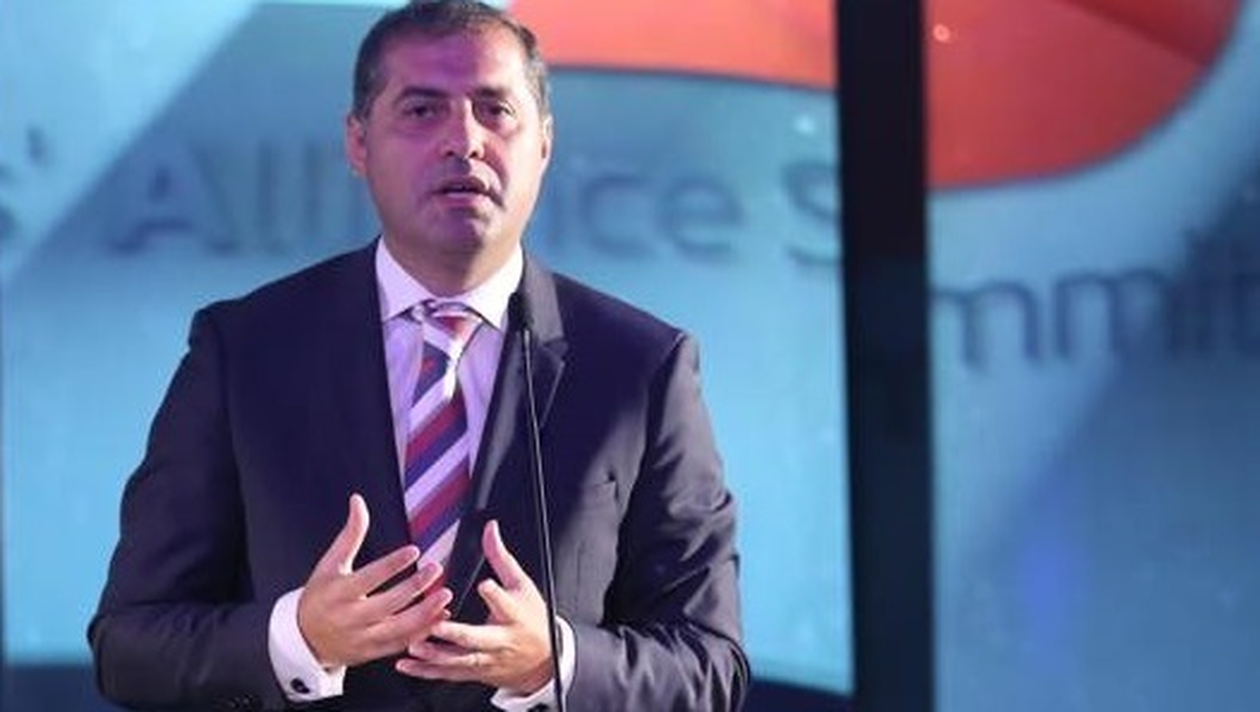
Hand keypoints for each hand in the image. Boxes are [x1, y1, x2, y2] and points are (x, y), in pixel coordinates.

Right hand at [297, 493, 452, 667]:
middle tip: (435, 569)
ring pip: (397, 628)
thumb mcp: (329, 564)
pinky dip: (421, 632)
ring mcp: (361, 638)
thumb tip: (358, 501)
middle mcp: (349, 618)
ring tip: (444, 595)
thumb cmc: (319, 596)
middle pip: (387, 603)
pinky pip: (399, 644)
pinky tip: (439, 617)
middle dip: (414, 586)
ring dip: (425, 613)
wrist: (304, 638)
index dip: (392, 564)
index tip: (414, 550)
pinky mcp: (370, 653)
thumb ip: (350, 534)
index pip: (368, 578)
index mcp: (337, 593)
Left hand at [396, 520, 553, 694]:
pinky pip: (448, 674)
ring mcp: (486, 659)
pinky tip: (407, 664)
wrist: (543, 660)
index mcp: (513, 615)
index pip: (505, 603)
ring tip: (414, 645)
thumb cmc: (531, 617)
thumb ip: (501, 557)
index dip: (495, 595)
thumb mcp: (521, 584)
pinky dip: (426, 671)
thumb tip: (490, 529)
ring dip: (435, 655)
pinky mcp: (475, 672)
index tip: (484, 585)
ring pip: (459, 660)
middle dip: (455, 633)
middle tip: (435, 625)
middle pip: (477, 638)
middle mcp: (499, 640)